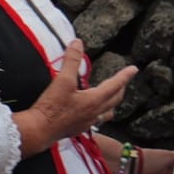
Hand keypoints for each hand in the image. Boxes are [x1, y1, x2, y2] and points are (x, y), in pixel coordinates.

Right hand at [12, 40, 131, 156]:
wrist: (39, 130)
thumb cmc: (51, 107)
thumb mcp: (62, 81)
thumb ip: (71, 61)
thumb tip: (77, 43)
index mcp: (94, 99)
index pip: (115, 84)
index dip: (125, 75)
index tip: (134, 69)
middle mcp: (95, 112)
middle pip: (115, 99)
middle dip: (121, 89)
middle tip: (123, 82)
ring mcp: (88, 122)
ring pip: (107, 112)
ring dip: (112, 104)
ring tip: (111, 98)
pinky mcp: (78, 129)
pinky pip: (96, 120)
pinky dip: (99, 114)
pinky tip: (92, 113)